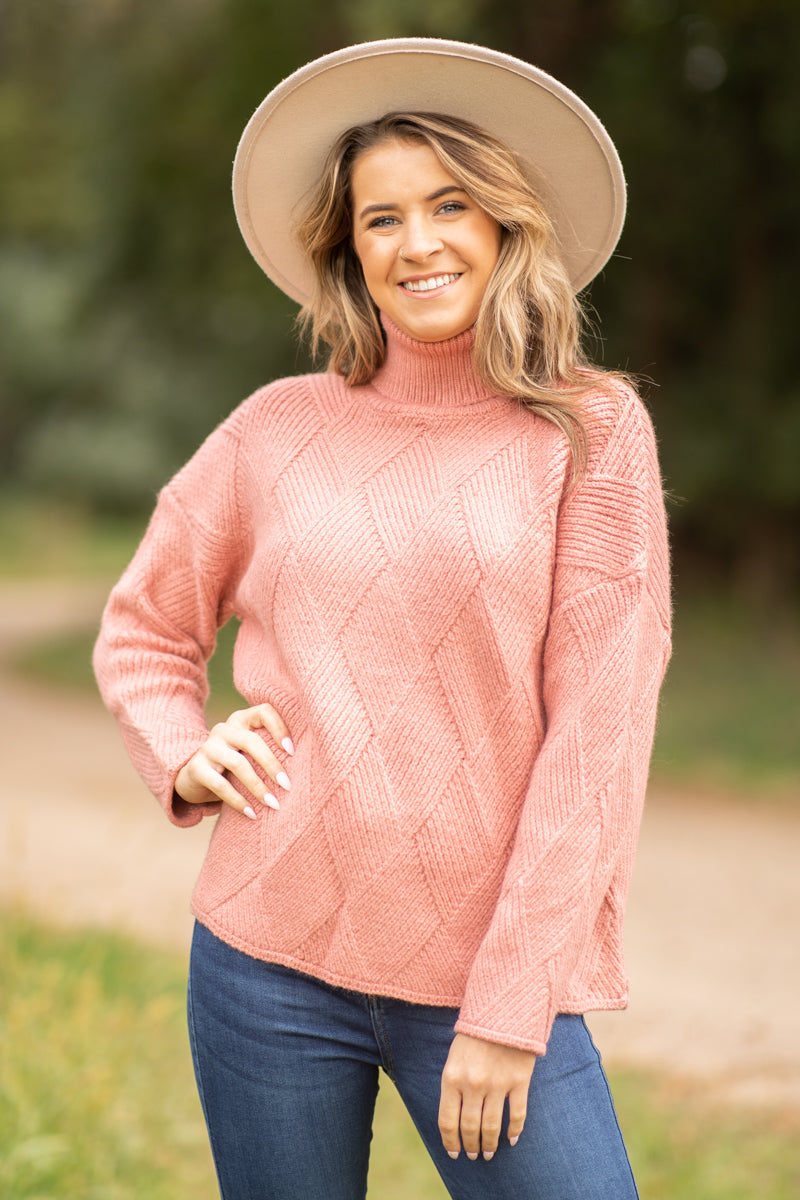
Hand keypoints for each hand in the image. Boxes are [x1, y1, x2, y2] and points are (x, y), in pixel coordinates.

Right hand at [174, 703, 293, 818]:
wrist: (194, 778)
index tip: (293, 751)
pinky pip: (220, 785)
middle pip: (251, 741)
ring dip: (258, 786)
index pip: (264, 711)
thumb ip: (269, 749)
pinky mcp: (196, 768)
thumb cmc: (234, 765)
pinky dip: (238, 801)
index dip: (280, 728)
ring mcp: (208, 747)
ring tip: (273, 804)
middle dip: (272, 764)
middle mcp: (224, 729)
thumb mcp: (249, 752)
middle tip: (287, 785)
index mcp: (241, 720)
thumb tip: (305, 765)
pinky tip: (252, 814)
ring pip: (237, 764)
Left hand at [438, 1032, 535, 1161]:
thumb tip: (454, 1117)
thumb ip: (453, 1084)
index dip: (450, 1142)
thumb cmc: (475, 1033)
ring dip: (490, 1144)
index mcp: (452, 1077)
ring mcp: (497, 1084)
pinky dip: (515, 1131)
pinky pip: (517, 1114)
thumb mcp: (454, 1056)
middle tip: (474, 1156)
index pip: (447, 1121)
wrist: (502, 1009)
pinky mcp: (519, 1081)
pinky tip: (512, 1139)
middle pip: (470, 1127)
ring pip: (492, 1126)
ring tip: (489, 1154)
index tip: (454, 1153)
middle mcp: (473, 1084)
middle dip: (471, 1146)